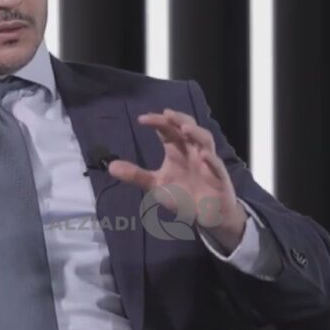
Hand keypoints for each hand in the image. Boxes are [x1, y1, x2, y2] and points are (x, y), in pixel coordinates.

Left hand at [107, 108, 246, 248]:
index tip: (142, 119)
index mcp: (178, 148)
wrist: (206, 214)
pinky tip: (202, 156)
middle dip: (179, 119)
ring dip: (196, 132)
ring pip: (205, 140)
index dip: (157, 121)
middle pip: (189, 127)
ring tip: (184, 129)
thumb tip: (111, 167)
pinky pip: (216, 165)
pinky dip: (210, 159)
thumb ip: (136, 175)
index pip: (168, 129)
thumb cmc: (183, 194)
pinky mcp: (219, 177)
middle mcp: (192, 150)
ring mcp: (207, 161)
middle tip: (167, 114)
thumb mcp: (156, 185)